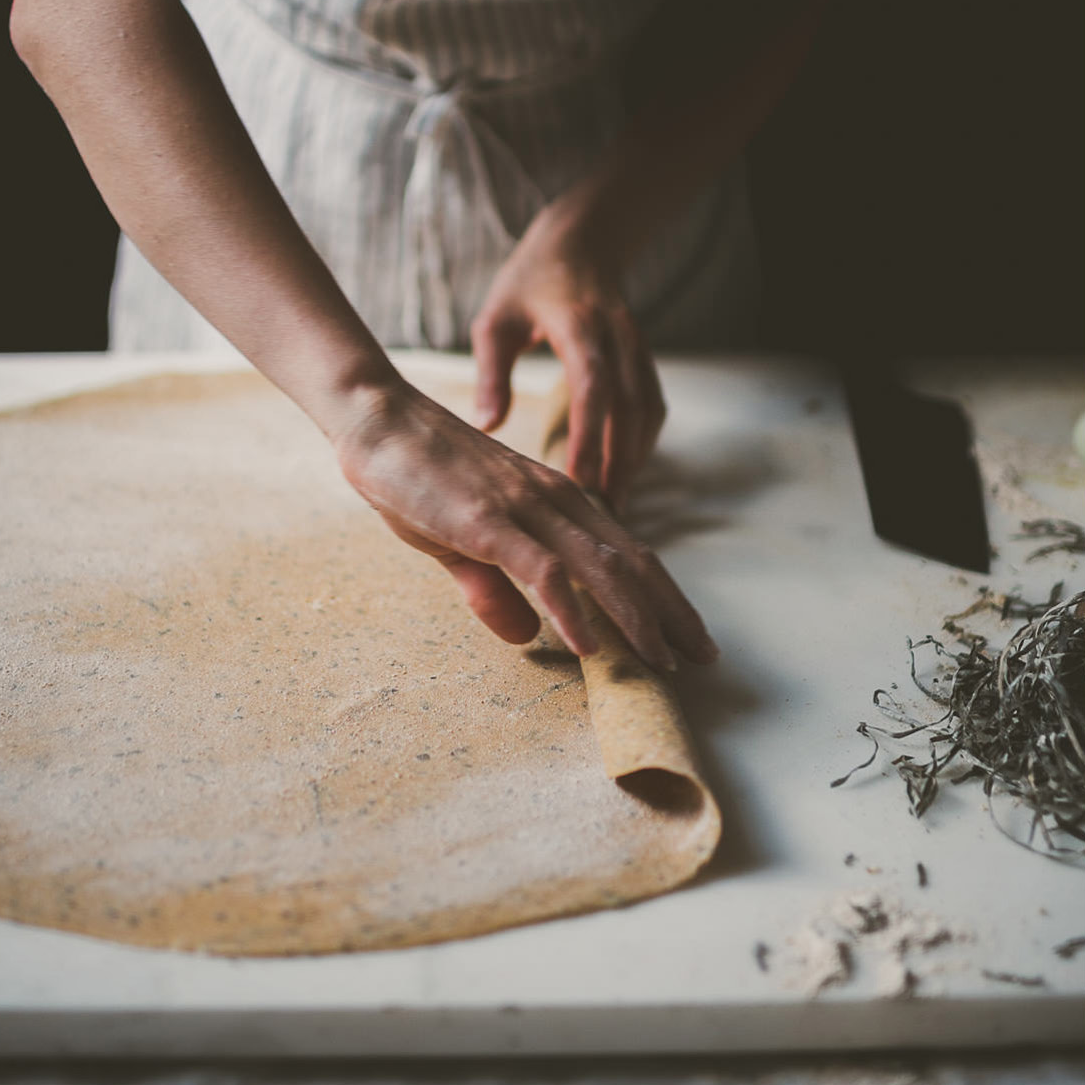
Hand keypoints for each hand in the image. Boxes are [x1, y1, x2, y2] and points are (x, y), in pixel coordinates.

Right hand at [333, 381, 713, 670]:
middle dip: (672, 614)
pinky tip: (590, 645)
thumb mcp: (462, 543)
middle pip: (633, 563)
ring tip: (663, 662)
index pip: (629, 554)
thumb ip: (494, 589)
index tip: (690, 636)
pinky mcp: (489, 522)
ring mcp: (526, 509)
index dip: (665, 597)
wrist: (378, 421)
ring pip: (601, 569)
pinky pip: (543, 571)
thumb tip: (525, 636)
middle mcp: (557, 502)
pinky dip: (572, 611)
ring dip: (637, 619)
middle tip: (706, 657)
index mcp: (560, 502)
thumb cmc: (419, 476)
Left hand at [470, 201, 665, 507]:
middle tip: (601, 512)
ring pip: (647, 411)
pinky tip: (624, 473)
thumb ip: (492, 373)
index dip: (590, 436)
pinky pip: (652, 406)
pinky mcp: (645, 359)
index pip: (594, 387)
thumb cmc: (528, 285)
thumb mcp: (496, 321)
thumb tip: (488, 425)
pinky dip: (642, 442)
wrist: (581, 244)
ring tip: (615, 505)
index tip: (579, 481)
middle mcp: (619, 338)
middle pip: (629, 407)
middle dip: (618, 461)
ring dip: (634, 458)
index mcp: (580, 326)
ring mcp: (638, 348)